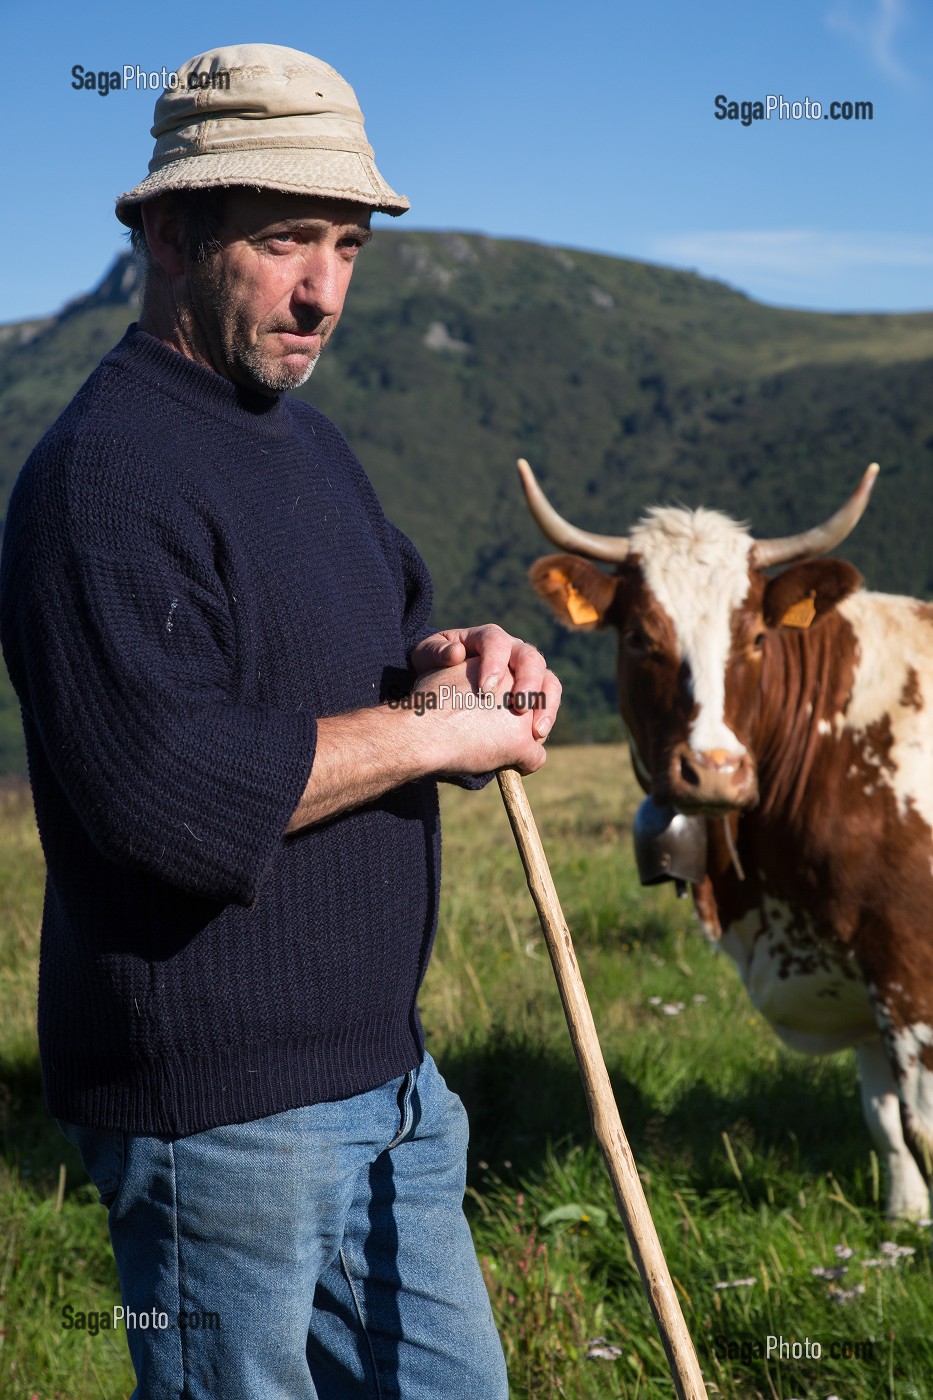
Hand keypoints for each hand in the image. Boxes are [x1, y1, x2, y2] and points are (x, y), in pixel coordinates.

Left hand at [410, 624, 560, 739]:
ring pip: (548, 680)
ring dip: (546, 704)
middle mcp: (513, 651)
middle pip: (530, 658)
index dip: (494, 662)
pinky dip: (544, 720)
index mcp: (487, 639)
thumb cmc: (435, 674)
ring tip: (537, 731)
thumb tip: (456, 653)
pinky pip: (547, 703)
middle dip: (528, 683)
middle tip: (520, 707)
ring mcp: (526, 673)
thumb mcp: (425, 659)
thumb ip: (435, 653)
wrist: (444, 697)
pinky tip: (535, 738)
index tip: (485, 689)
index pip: (496, 641)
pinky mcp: (532, 696)